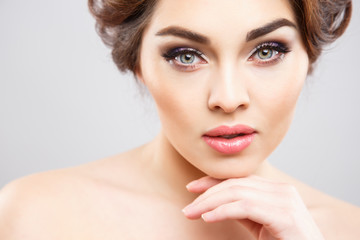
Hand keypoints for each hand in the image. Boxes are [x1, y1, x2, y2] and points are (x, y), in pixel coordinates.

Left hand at [183, 175, 323, 239]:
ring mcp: (285, 200)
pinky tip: (208, 217)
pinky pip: (246, 207)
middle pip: (235, 185)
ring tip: (192, 213)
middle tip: (188, 208)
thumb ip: (243, 210)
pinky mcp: (285, 215)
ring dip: (210, 203)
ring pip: (237, 193)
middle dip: (207, 194)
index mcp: (276, 190)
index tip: (192, 188)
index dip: (212, 182)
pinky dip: (223, 211)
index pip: (238, 180)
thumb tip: (215, 204)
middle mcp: (281, 190)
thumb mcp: (259, 224)